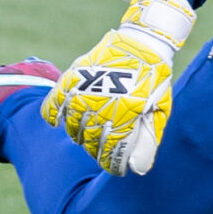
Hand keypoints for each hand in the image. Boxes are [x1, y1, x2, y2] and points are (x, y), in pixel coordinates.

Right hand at [43, 0, 195, 174]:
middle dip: (97, 151)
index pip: (111, 152)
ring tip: (88, 135)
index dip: (111, 164)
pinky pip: (54, 106)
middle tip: (103, 149)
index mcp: (126, 114)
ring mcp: (84, 92)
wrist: (142, 43)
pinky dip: (54, 117)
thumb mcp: (159, 111)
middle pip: (90, 142)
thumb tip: (135, 170)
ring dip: (79, 136)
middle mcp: (102, 105)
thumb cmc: (154, 81)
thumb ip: (147, 142)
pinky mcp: (72, 79)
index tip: (114, 167)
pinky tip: (61, 123)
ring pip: (72, 128)